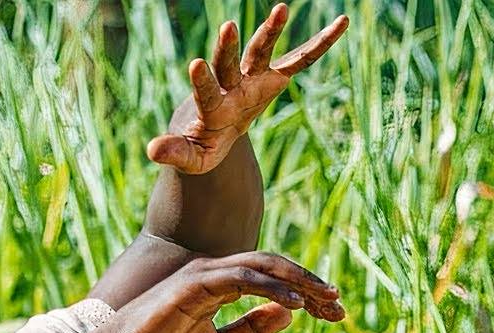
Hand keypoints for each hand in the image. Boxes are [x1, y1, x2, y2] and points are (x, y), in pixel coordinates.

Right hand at [86, 252, 343, 332]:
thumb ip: (250, 330)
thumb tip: (290, 315)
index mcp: (219, 285)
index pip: (271, 280)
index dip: (305, 293)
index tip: (334, 312)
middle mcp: (213, 272)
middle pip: (272, 266)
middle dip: (309, 282)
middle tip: (339, 302)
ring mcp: (203, 274)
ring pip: (261, 265)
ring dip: (298, 281)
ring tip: (326, 299)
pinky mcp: (193, 284)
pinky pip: (241, 279)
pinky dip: (272, 289)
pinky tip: (297, 305)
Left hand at [148, 5, 348, 174]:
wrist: (217, 126)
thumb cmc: (204, 144)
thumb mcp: (192, 156)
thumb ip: (175, 153)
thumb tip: (151, 151)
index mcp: (212, 105)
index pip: (206, 91)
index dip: (201, 80)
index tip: (195, 64)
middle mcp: (231, 85)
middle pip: (229, 63)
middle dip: (228, 47)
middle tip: (227, 27)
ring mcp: (253, 79)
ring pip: (261, 52)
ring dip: (270, 31)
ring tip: (282, 7)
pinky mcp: (274, 78)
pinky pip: (300, 60)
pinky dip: (320, 44)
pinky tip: (342, 22)